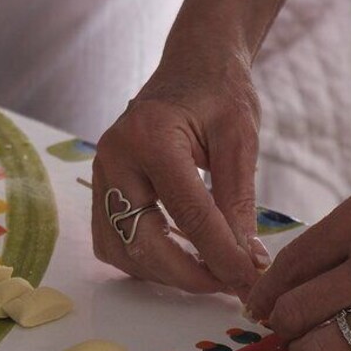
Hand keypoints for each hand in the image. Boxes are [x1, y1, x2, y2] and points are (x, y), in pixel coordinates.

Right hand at [92, 57, 269, 295]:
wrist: (192, 65)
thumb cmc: (220, 92)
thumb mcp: (240, 141)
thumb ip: (238, 203)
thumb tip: (245, 263)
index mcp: (150, 137)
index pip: (188, 215)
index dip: (221, 257)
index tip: (249, 284)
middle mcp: (113, 157)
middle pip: (142, 241)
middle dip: (187, 275)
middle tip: (228, 285)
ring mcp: (101, 173)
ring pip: (121, 250)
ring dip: (164, 272)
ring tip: (210, 271)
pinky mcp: (102, 187)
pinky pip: (113, 241)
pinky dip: (145, 260)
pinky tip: (181, 257)